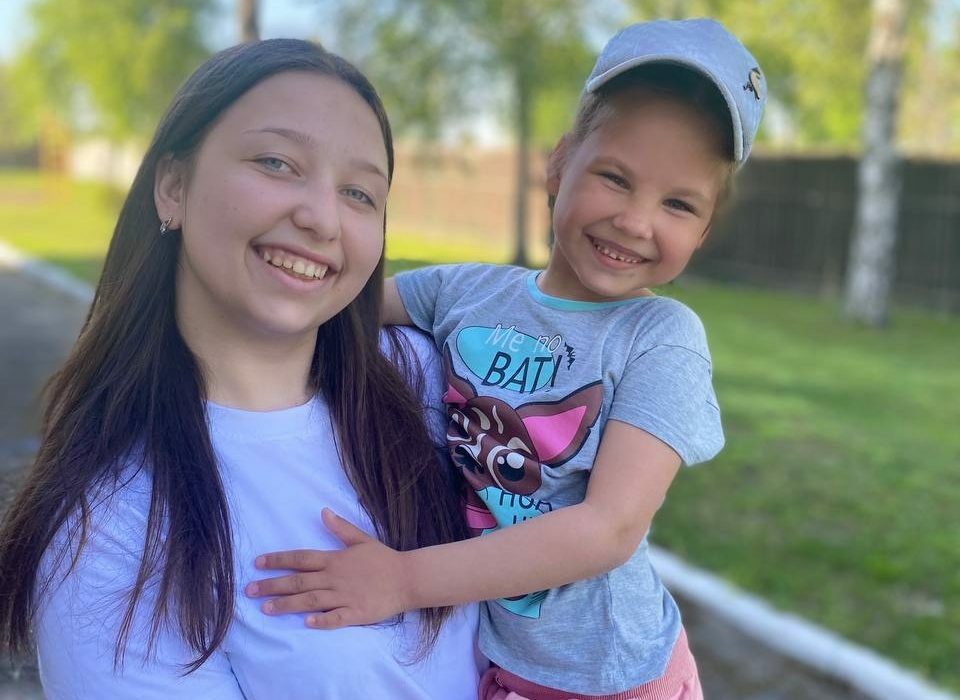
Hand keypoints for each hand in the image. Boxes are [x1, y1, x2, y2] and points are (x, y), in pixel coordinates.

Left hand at [245, 508, 411, 629]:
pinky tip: (305, 623)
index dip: (278, 560)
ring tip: (266, 609)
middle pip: (299, 581)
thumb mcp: (362, 539)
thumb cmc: (384, 559)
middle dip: (272, 585)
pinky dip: (321, 620)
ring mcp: (345, 596)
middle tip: (249, 591)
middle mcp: (335, 578)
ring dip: (287, 604)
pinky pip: (336, 618)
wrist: (408, 578)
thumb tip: (323, 511)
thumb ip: (340, 528)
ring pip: (310, 600)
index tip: (257, 564)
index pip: (301, 558)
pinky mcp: (356, 613)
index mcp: (335, 559)